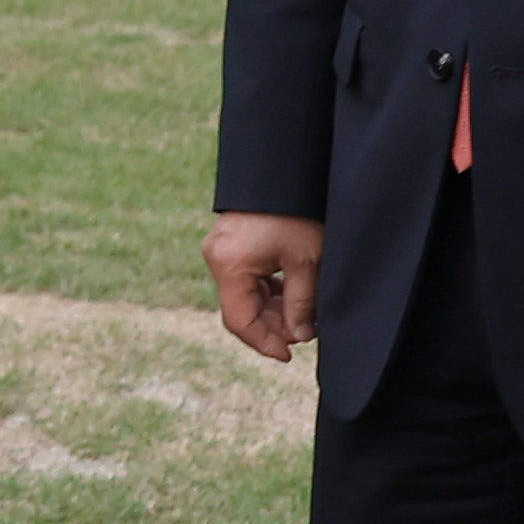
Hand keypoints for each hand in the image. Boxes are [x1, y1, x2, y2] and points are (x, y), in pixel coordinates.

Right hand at [206, 213, 325, 363]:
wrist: (285, 169)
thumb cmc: (296, 212)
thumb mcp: (306, 261)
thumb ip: (301, 304)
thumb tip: (299, 335)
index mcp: (230, 265)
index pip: (239, 321)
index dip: (264, 343)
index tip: (288, 354)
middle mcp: (217, 258)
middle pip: (240, 309)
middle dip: (271, 326)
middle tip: (303, 333)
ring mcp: (221, 250)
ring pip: (244, 294)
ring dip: (271, 308)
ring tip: (302, 314)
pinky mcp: (231, 243)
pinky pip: (245, 278)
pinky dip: (266, 290)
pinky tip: (291, 293)